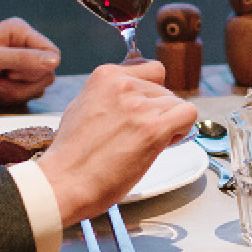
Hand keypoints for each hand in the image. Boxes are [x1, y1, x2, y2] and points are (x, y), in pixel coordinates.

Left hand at [0, 18, 59, 106]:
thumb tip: (55, 61)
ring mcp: (16, 66)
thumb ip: (23, 59)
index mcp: (19, 32)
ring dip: (14, 93)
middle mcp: (22, 47)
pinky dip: (10, 99)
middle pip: (47, 73)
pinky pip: (26, 96)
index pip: (52, 54)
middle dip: (21, 84)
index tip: (10, 70)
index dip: (35, 69)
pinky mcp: (10, 83)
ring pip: (38, 87)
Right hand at [34, 61, 196, 224]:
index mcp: (106, 76)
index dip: (151, 91)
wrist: (64, 181)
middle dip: (158, 111)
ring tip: (147, 143)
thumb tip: (130, 95)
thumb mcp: (82, 106)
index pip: (150, 69)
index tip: (144, 108)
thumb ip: (109, 95)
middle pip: (164, 89)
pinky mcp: (153, 129)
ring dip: (170, 123)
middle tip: (140, 134)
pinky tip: (164, 143)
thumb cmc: (70, 155)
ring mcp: (139, 106)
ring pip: (177, 103)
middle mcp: (124, 85)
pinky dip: (182, 130)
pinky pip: (188, 115)